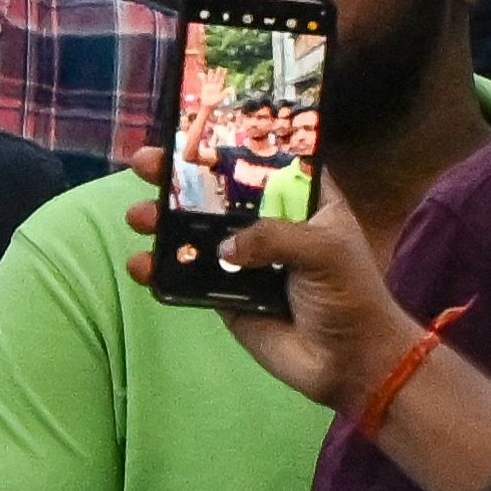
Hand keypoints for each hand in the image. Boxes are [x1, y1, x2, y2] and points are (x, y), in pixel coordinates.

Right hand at [118, 148, 421, 413]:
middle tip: (144, 164)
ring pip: (194, 232)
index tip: (192, 128)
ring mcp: (243, 260)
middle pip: (216, 192)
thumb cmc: (350, 295)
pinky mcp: (224, 294)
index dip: (230, 143)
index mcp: (301, 203)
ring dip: (161, 221)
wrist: (348, 363)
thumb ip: (274, 238)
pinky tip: (140, 266)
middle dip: (178, 177)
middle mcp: (267, 224)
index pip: (262, 161)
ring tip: (139, 217)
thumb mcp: (324, 251)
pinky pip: (186, 276)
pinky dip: (160, 270)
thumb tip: (224, 249)